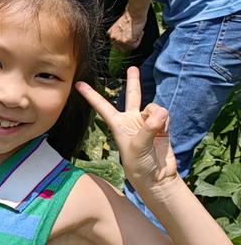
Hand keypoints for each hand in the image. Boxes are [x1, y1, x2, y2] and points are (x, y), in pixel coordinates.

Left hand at [76, 67, 176, 186]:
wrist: (157, 176)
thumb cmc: (139, 165)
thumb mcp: (138, 148)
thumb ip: (149, 128)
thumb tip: (161, 111)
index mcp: (118, 125)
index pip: (103, 107)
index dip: (91, 95)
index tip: (79, 84)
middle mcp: (131, 120)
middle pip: (132, 96)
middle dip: (133, 81)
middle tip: (132, 68)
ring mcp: (147, 122)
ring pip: (153, 106)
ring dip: (157, 115)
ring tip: (156, 132)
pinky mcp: (161, 125)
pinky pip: (165, 115)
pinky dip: (165, 121)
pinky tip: (163, 132)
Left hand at [107, 9, 144, 49]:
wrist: (134, 13)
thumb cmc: (130, 17)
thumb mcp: (119, 27)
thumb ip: (119, 35)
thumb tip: (123, 40)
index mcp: (110, 34)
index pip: (116, 45)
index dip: (125, 43)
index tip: (130, 39)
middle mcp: (113, 39)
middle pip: (121, 48)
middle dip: (129, 44)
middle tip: (134, 36)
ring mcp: (119, 41)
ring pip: (128, 48)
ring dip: (134, 42)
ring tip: (137, 33)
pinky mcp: (126, 41)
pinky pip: (134, 46)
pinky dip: (138, 40)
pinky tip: (139, 32)